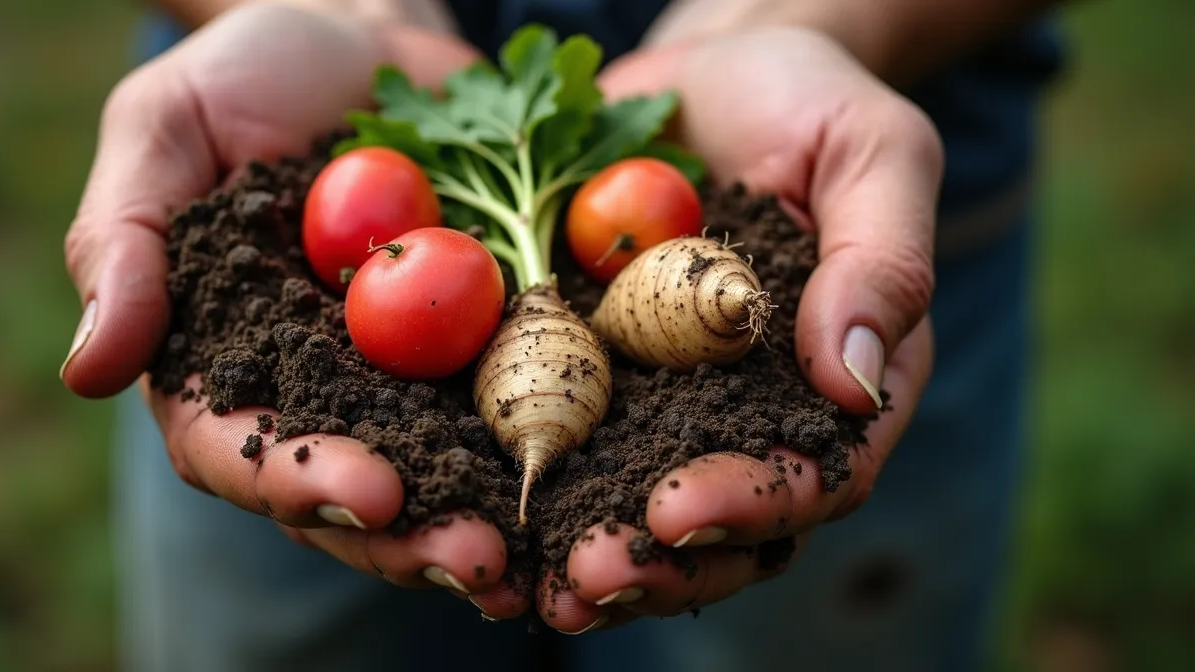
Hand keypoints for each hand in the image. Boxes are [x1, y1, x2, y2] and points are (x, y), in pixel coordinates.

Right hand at [60, 3, 524, 606]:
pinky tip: (599, 482)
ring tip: (534, 560)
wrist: (372, 40)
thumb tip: (87, 371)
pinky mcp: (488, 347)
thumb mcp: (166, 128)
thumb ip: (124, 243)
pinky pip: (521, 404)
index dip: (299, 480)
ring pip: (443, 476)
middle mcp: (321, 392)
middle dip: (410, 535)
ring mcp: (410, 378)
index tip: (366, 492)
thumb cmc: (250, 74)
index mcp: (226, 362)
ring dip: (486, 521)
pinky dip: (549, 445)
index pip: (243, 447)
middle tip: (475, 563)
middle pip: (353, 491)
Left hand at [523, 27, 940, 632]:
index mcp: (829, 385)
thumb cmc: (808, 103)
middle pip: (716, 523)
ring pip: (627, 505)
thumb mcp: (872, 154)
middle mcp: (742, 414)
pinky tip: (468, 508)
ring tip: (531, 584)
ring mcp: (658, 400)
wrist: (705, 72)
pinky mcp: (583, 370)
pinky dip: (519, 478)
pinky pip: (552, 433)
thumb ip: (882, 263)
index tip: (680, 510)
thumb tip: (856, 383)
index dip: (751, 505)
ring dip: (581, 551)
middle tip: (587, 580)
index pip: (810, 474)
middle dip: (654, 563)